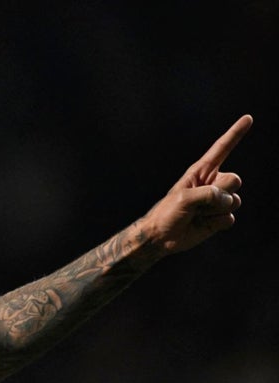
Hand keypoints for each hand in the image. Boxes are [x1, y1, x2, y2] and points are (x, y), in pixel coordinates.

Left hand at [140, 115, 251, 254]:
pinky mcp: (220, 217)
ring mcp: (218, 201)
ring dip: (216, 210)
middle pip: (235, 180)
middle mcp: (213, 183)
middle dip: (220, 192)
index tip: (248, 118)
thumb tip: (227, 200)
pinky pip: (231, 218)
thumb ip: (207, 194)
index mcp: (201, 171)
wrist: (161, 236)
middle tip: (199, 202)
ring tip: (198, 214)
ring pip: (235, 201)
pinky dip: (217, 223)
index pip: (222, 149)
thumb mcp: (184, 197)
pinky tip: (203, 224)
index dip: (235, 134)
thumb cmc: (168, 212)